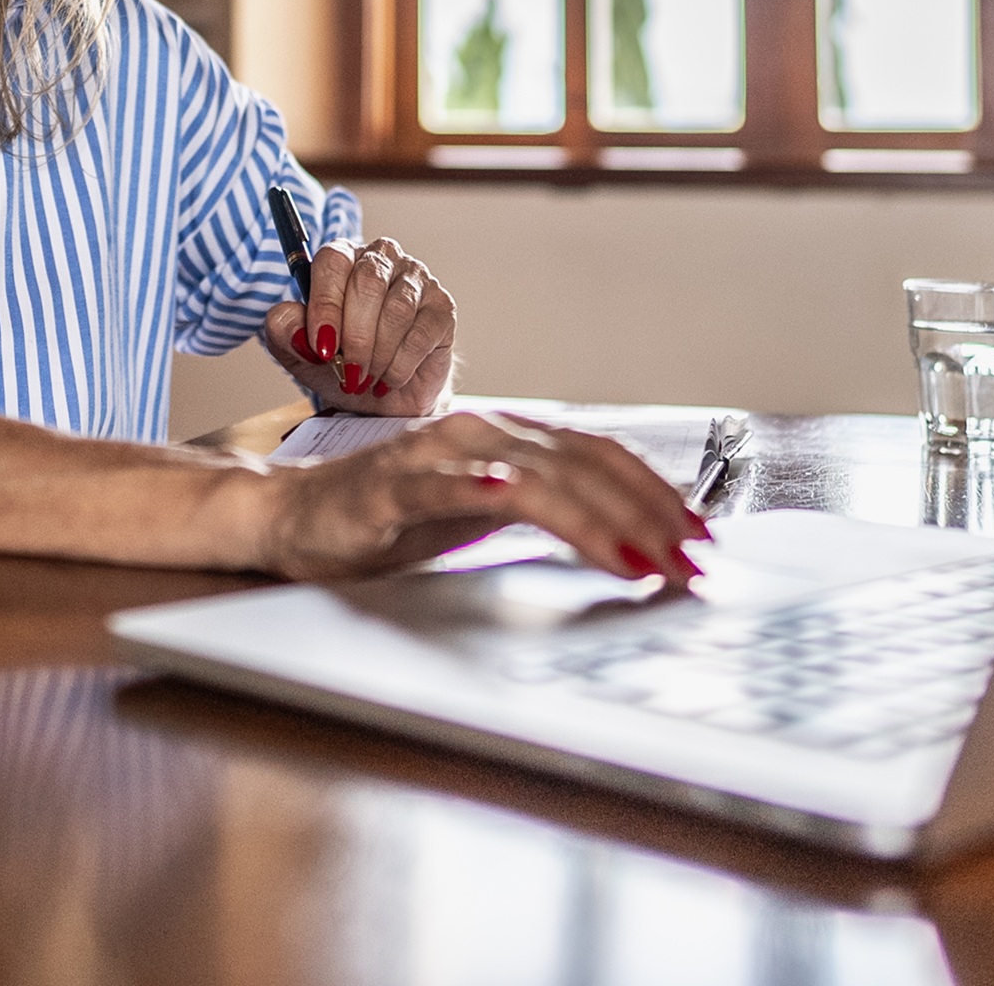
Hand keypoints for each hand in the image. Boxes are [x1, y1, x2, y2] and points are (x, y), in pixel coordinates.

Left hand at [257, 237, 454, 415]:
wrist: (384, 399)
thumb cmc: (343, 366)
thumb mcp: (303, 356)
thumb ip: (286, 333)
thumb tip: (286, 318)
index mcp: (343, 258)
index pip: (332, 262)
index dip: (325, 304)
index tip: (321, 346)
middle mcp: (381, 259)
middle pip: (367, 281)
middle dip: (354, 336)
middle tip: (347, 372)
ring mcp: (416, 280)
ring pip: (396, 309)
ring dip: (377, 354)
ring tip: (366, 378)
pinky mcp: (442, 307)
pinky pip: (421, 332)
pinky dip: (400, 364)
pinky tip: (389, 378)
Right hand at [257, 412, 707, 583]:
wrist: (292, 516)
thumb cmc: (389, 520)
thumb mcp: (481, 518)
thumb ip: (541, 515)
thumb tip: (623, 540)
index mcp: (506, 436)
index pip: (600, 453)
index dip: (656, 490)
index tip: (700, 535)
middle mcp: (480, 432)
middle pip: (582, 463)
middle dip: (646, 514)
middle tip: (689, 561)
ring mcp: (437, 454)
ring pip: (534, 475)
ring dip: (596, 518)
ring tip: (640, 558)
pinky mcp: (393, 485)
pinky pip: (449, 486)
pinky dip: (487, 492)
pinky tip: (515, 502)